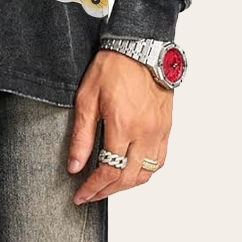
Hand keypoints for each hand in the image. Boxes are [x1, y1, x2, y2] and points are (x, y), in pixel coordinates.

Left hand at [67, 49, 172, 205]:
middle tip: (91, 193)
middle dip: (107, 190)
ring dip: (127, 184)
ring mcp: (158, 132)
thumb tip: (75, 165)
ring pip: (146, 174)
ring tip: (108, 184)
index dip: (94, 188)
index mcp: (123, 126)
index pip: (109, 171)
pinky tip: (131, 169)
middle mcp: (144, 133)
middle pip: (128, 178)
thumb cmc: (113, 65)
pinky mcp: (166, 128)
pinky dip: (144, 172)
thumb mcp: (87, 97)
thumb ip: (81, 135)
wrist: (140, 47)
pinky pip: (159, 161)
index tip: (81, 194)